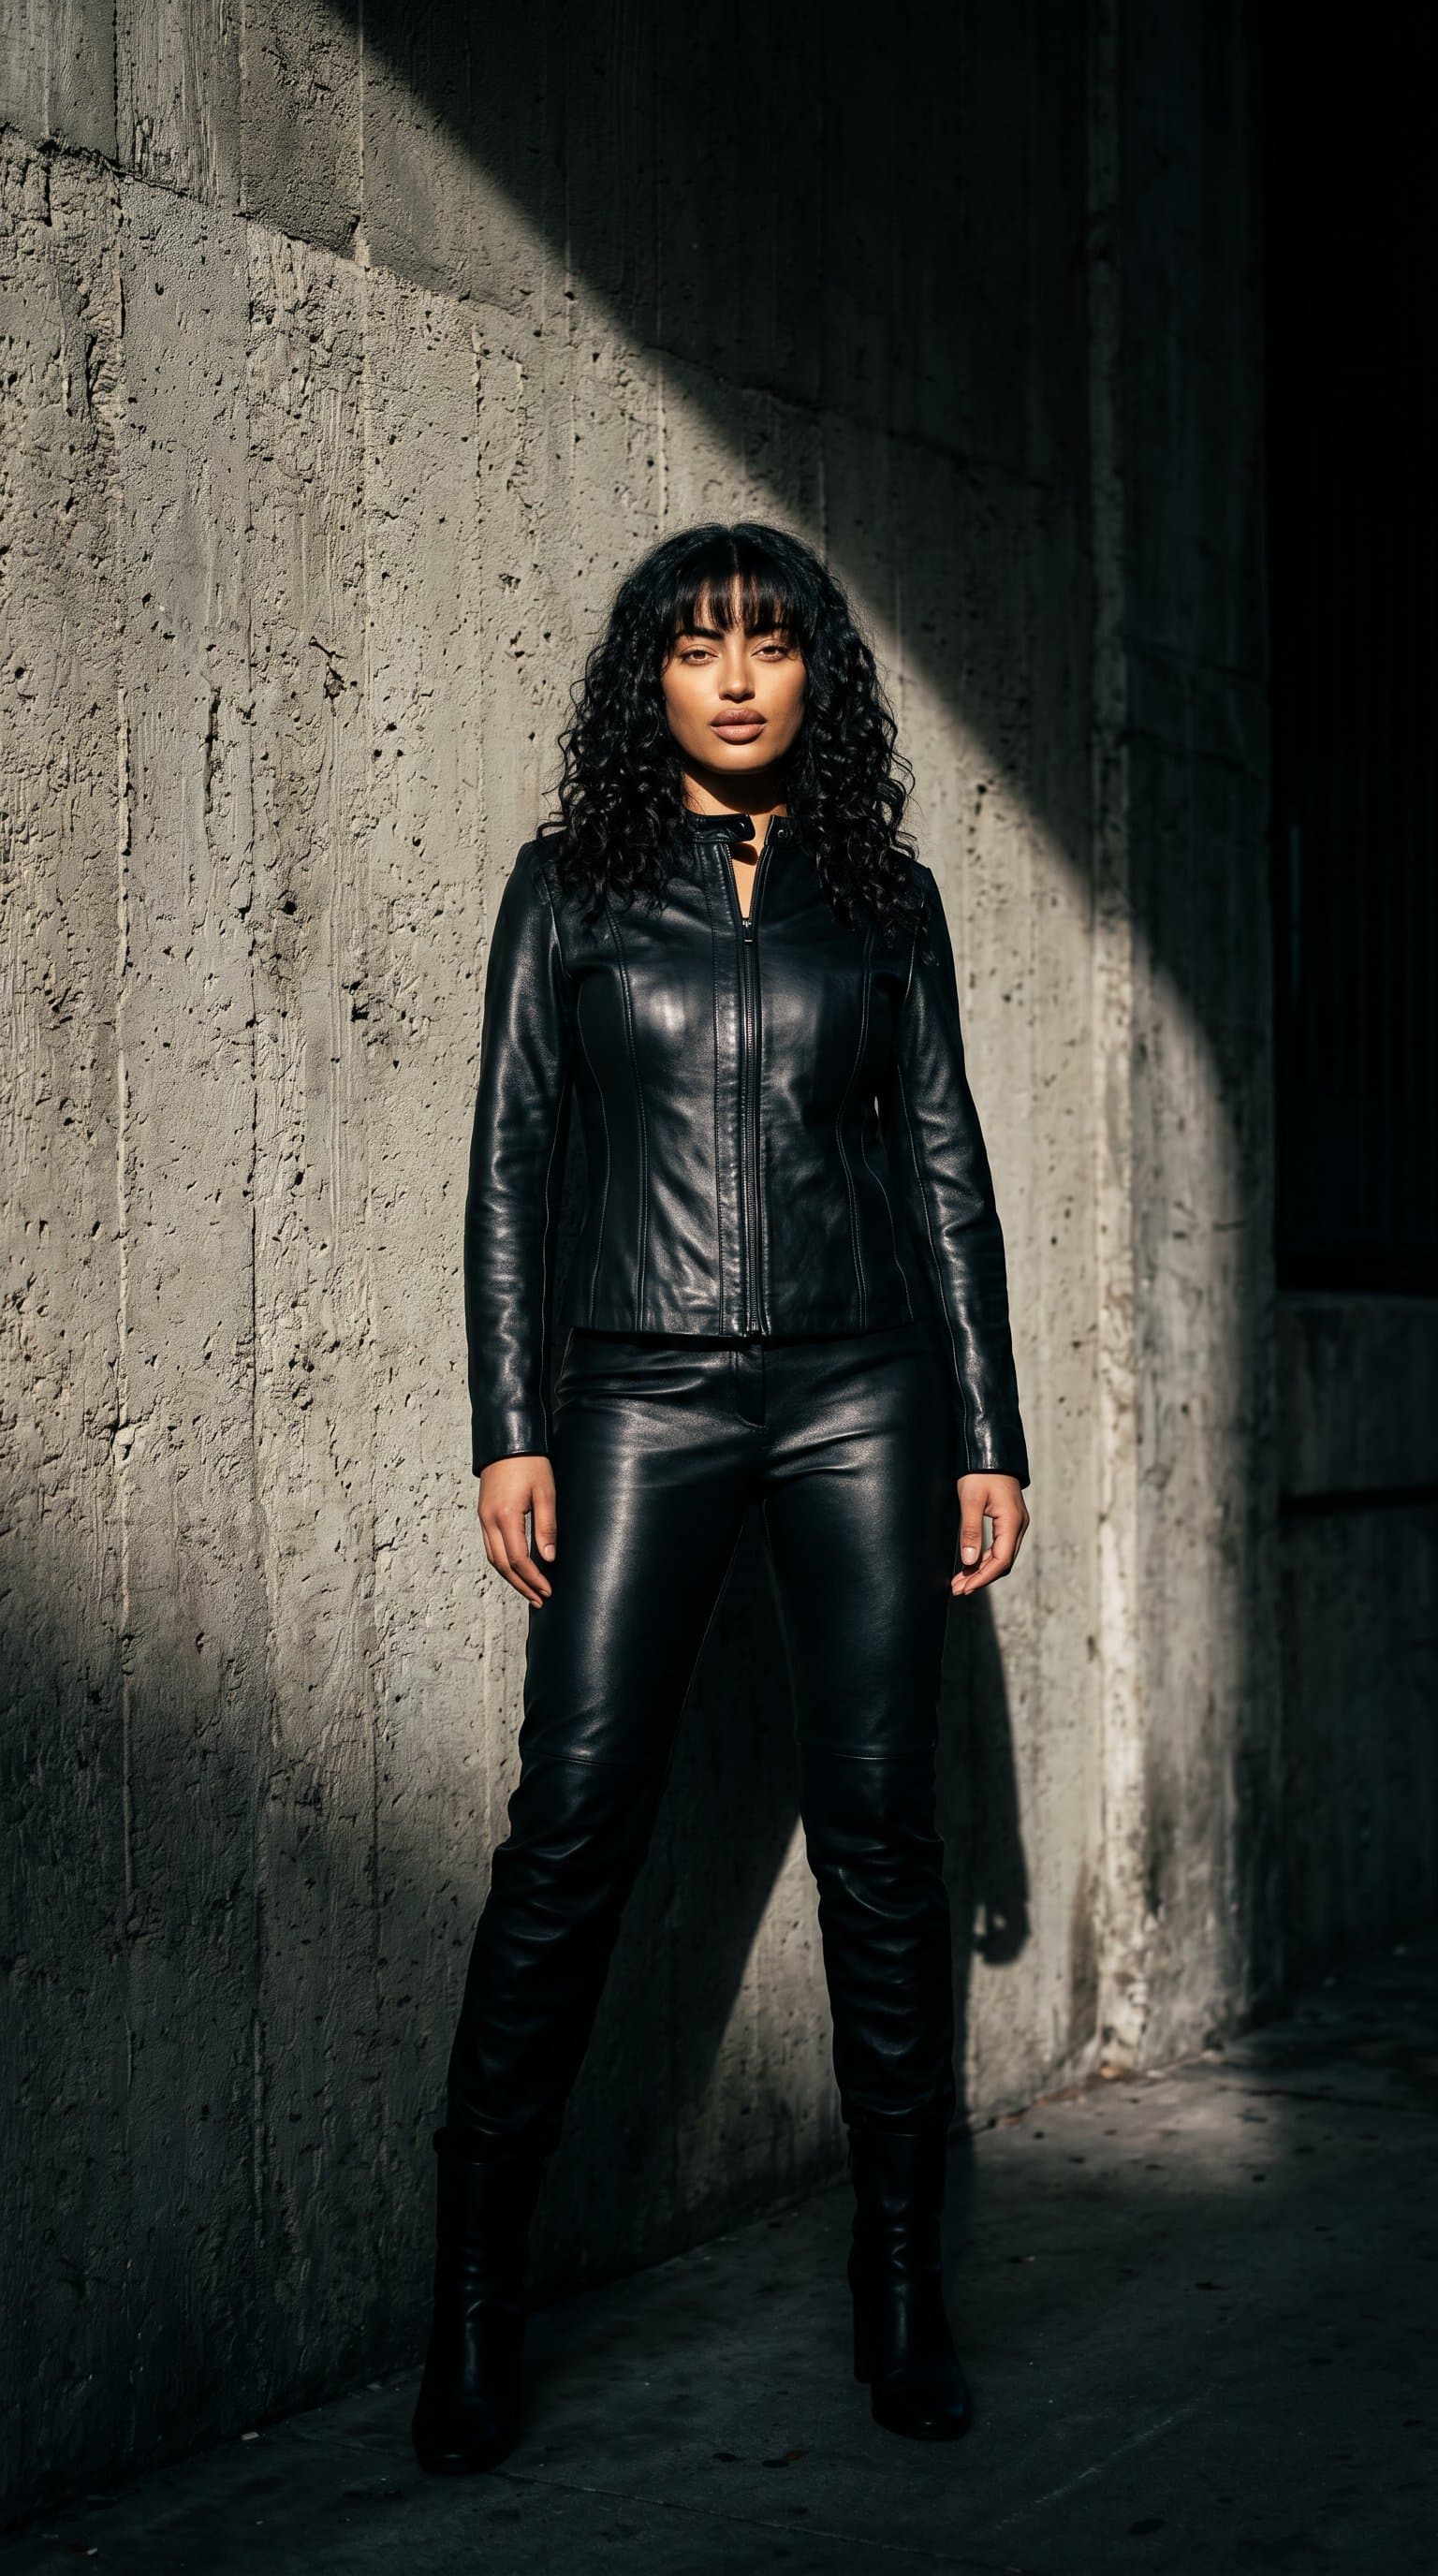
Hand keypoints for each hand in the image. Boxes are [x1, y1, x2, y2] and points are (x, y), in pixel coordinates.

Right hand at [477, 1454, 557, 1604]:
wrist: (507, 1442)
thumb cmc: (531, 1464)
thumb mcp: (545, 1493)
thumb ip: (546, 1527)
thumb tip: (548, 1557)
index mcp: (505, 1516)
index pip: (518, 1559)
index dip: (533, 1578)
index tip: (548, 1590)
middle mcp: (489, 1521)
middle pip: (502, 1565)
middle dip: (521, 1585)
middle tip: (539, 1599)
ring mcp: (483, 1518)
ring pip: (493, 1558)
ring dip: (510, 1578)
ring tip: (529, 1590)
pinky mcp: (483, 1514)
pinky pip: (490, 1547)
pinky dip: (502, 1563)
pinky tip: (514, 1569)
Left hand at [951, 1473, 1028, 1596]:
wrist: (991, 1452)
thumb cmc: (980, 1473)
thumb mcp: (970, 1500)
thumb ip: (970, 1531)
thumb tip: (968, 1561)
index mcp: (1012, 1521)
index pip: (1001, 1560)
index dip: (983, 1577)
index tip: (965, 1588)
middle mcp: (1019, 1525)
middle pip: (1002, 1563)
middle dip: (980, 1578)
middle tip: (958, 1589)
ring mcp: (1016, 1524)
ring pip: (1001, 1556)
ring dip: (981, 1570)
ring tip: (960, 1582)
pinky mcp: (1009, 1521)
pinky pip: (1000, 1547)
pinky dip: (985, 1559)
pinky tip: (970, 1565)